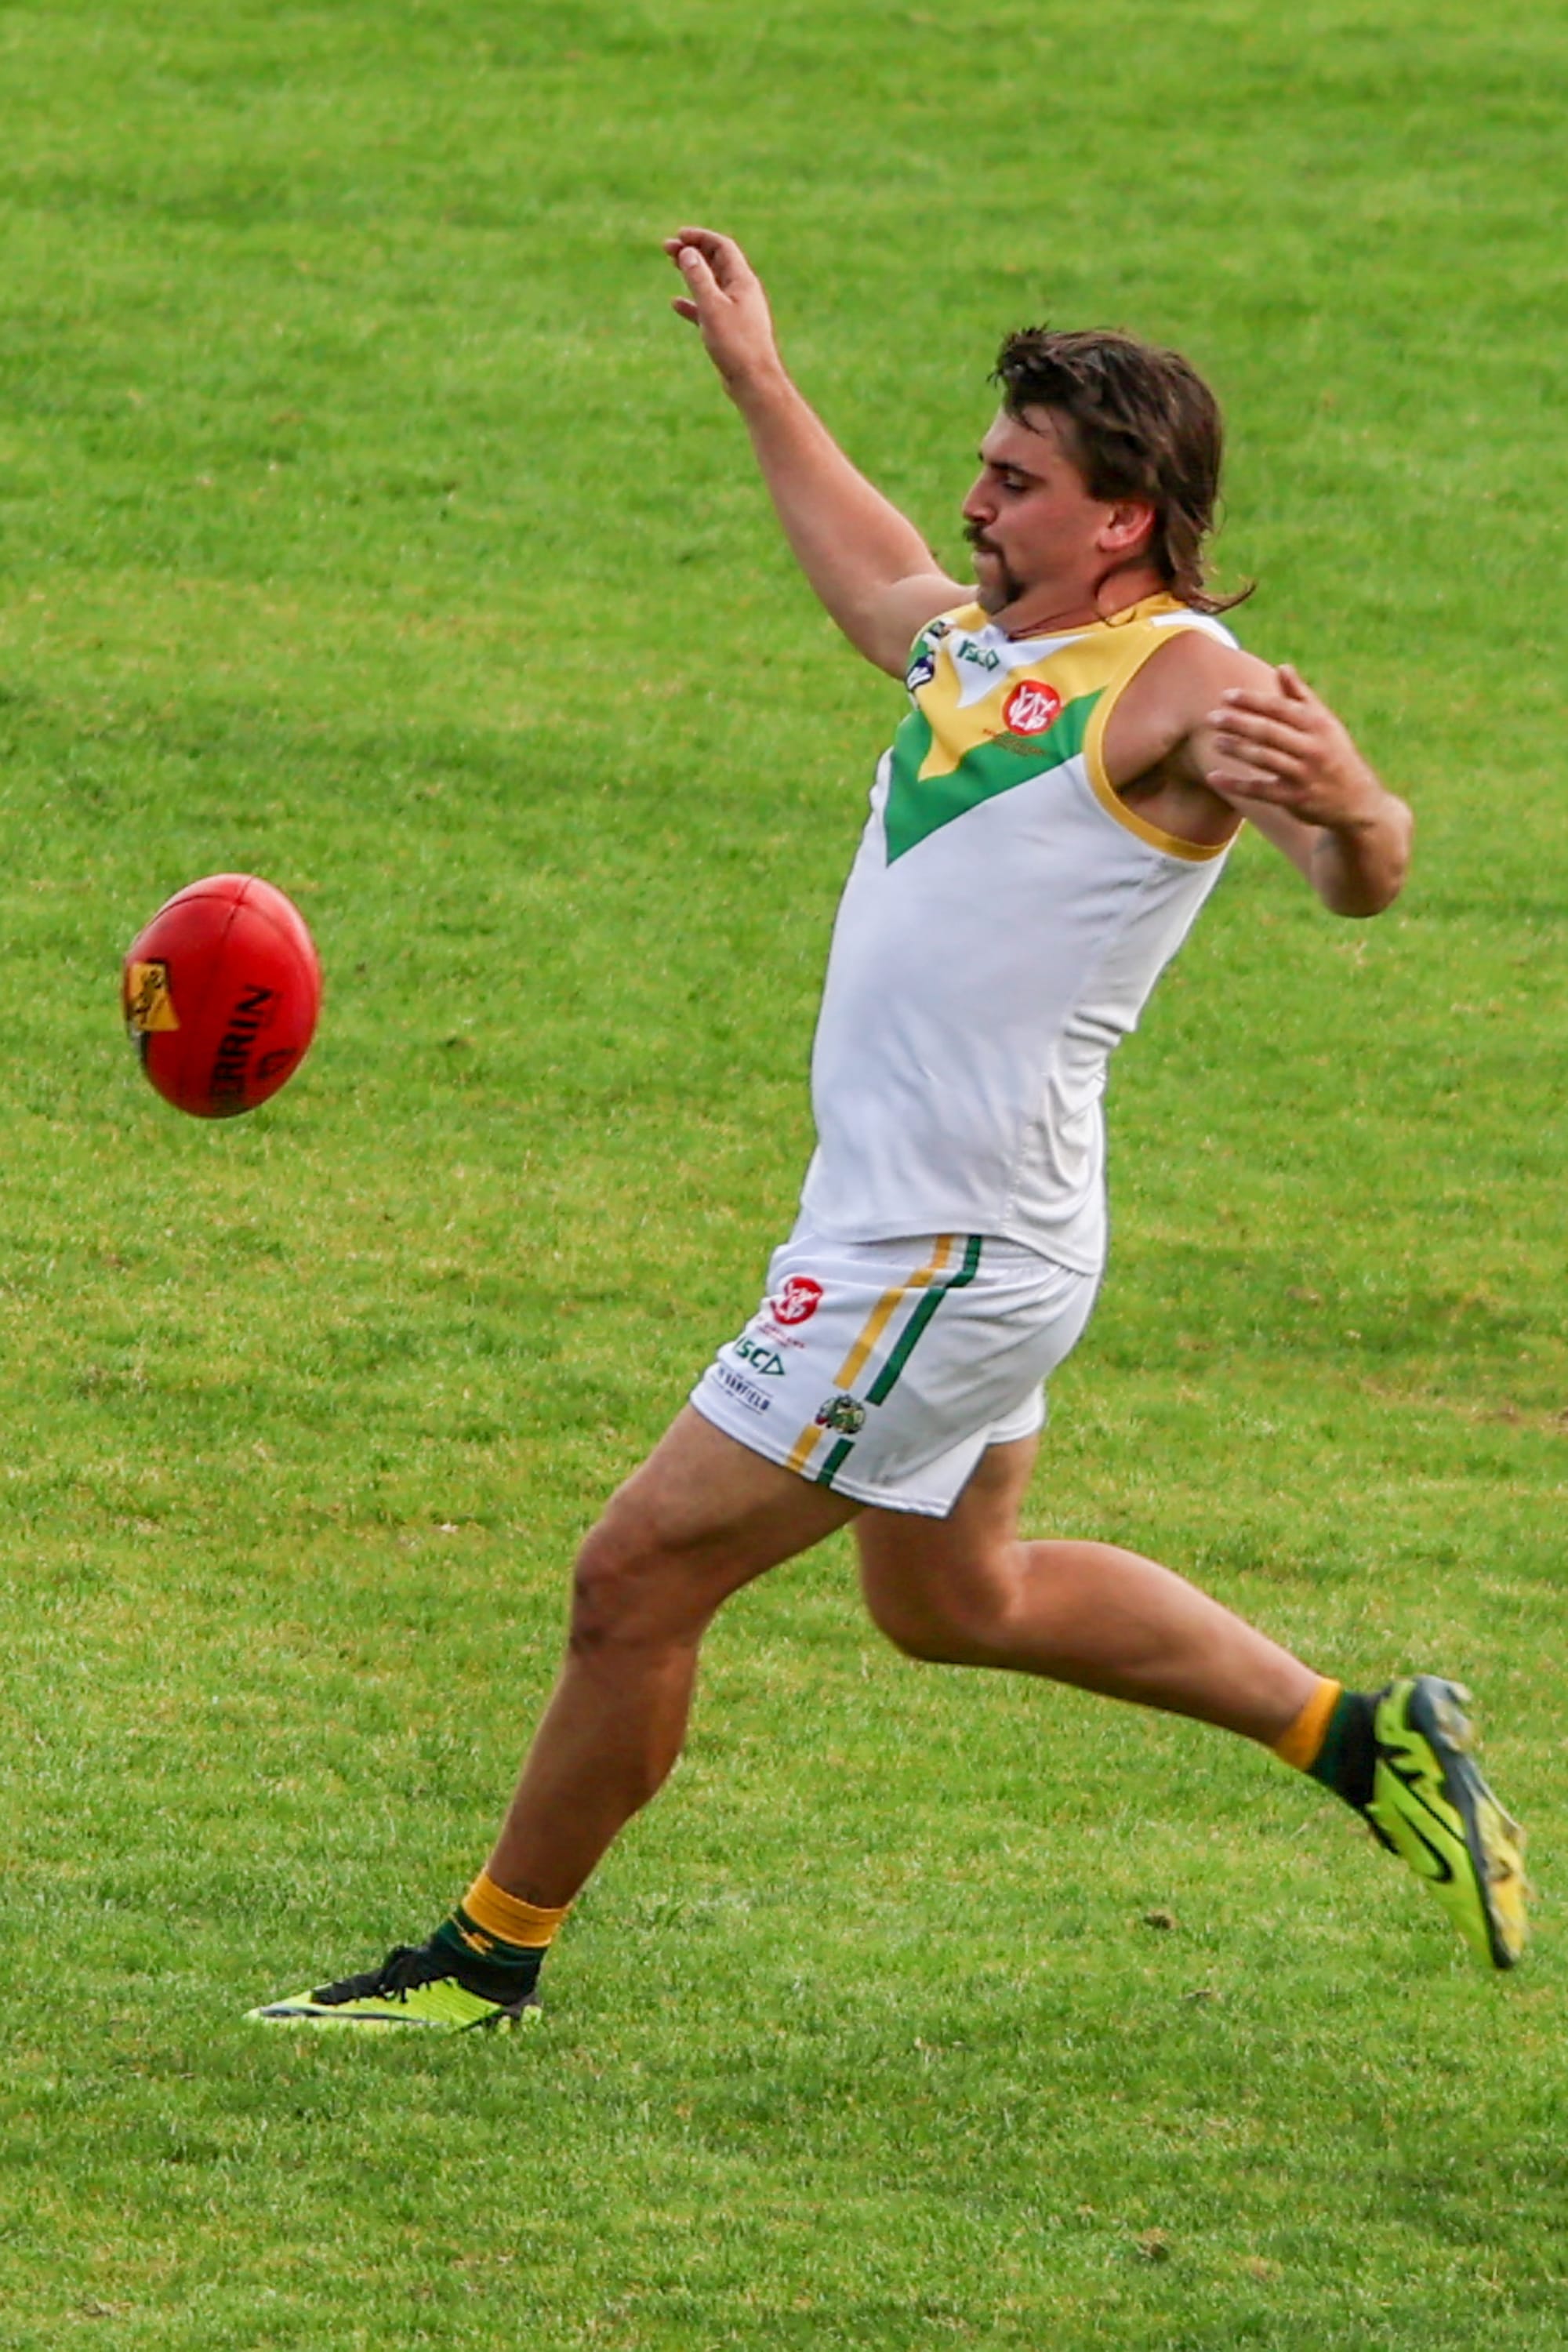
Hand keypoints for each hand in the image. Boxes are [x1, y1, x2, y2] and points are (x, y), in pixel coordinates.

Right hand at [664, 226, 784, 398]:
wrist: (754, 382)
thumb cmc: (736, 344)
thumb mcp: (712, 307)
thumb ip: (698, 278)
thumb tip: (687, 252)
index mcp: (743, 281)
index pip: (722, 247)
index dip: (700, 237)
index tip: (678, 235)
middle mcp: (742, 292)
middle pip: (716, 262)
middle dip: (693, 251)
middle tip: (667, 248)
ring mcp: (737, 311)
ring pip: (712, 283)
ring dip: (692, 272)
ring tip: (672, 264)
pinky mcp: (730, 329)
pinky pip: (709, 308)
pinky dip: (693, 302)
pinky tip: (676, 304)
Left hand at [1203, 663, 1384, 833]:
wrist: (1358, 800)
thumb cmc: (1334, 753)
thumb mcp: (1325, 723)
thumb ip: (1301, 696)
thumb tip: (1282, 667)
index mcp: (1318, 725)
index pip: (1280, 708)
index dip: (1252, 701)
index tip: (1226, 696)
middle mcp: (1312, 748)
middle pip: (1269, 732)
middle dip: (1239, 723)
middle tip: (1212, 717)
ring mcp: (1304, 774)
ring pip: (1264, 758)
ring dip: (1237, 749)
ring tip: (1215, 741)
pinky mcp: (1296, 799)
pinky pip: (1260, 790)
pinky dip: (1236, 784)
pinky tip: (1214, 777)